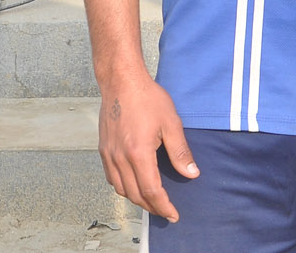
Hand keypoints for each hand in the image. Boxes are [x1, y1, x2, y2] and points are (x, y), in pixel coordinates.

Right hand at [97, 70, 197, 221]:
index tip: (173, 214)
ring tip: (152, 201)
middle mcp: (120, 158)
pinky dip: (124, 187)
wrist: (121, 81)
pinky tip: (134, 184)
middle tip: (165, 210)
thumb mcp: (171, 123)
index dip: (163, 206)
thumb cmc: (147, 98)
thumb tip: (191, 173)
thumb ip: (180, 152)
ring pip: (121, 189)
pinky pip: (112, 178)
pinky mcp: (104, 149)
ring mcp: (109, 154)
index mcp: (138, 153)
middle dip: (151, 207)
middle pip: (135, 195)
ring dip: (137, 199)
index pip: (151, 191)